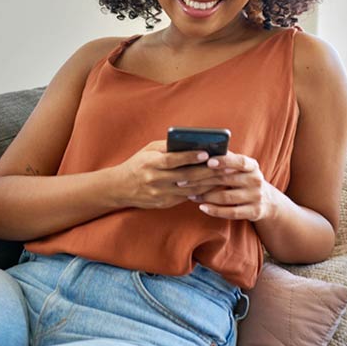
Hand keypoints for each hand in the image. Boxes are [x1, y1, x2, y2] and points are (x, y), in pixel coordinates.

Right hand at [111, 140, 233, 209]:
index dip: (190, 157)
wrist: (120, 188)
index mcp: (150, 163)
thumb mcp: (148, 150)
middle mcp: (155, 180)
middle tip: (226, 165)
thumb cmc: (138, 163)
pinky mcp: (165, 203)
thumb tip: (192, 142)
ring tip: (226, 176)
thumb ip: (168, 147)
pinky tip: (214, 186)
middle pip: (186, 176)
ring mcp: (160, 194)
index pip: (172, 160)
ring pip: (190, 189)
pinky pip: (187, 197)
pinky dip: (202, 191)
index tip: (206, 153)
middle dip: (208, 171)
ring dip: (210, 182)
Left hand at [180, 150, 282, 221]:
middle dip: (202, 179)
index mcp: (252, 165)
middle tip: (183, 179)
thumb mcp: (240, 167)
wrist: (267, 201)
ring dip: (205, 196)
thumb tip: (202, 147)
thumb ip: (225, 158)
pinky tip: (202, 207)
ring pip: (226, 197)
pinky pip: (231, 213)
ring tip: (189, 194)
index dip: (224, 161)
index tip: (207, 161)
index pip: (239, 161)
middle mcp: (256, 180)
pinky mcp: (254, 212)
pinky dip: (215, 210)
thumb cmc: (243, 178)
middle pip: (226, 179)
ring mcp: (256, 197)